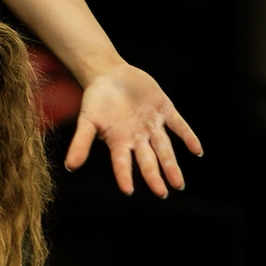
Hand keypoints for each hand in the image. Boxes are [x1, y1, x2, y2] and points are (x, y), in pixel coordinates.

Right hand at [65, 63, 201, 197]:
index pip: (121, 162)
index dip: (124, 175)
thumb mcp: (87, 120)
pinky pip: (179, 125)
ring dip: (171, 164)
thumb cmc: (95, 98)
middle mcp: (138, 137)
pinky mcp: (164, 109)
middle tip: (162, 192)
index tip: (128, 191)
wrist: (109, 73)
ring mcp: (152, 124)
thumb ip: (81, 142)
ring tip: (178, 184)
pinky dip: (188, 136)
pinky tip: (196, 150)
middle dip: (154, 175)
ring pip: (164, 147)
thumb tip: (69, 167)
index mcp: (119, 141)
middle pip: (147, 159)